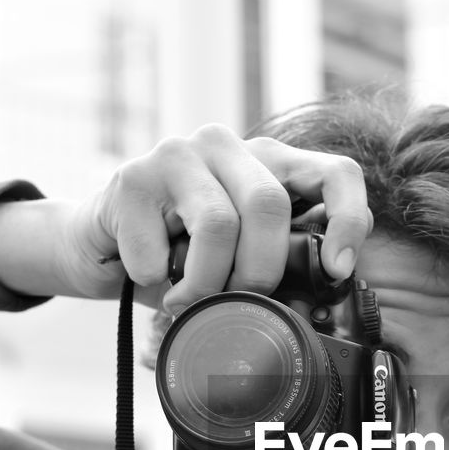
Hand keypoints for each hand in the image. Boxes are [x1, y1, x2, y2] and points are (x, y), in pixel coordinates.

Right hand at [63, 125, 372, 309]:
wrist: (100, 247)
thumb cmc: (180, 256)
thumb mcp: (242, 258)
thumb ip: (284, 260)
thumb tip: (329, 284)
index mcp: (269, 163)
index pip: (336, 173)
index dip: (347, 220)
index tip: (336, 270)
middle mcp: (227, 146)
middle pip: (270, 205)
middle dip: (259, 272)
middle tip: (238, 303)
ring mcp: (178, 153)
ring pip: (218, 225)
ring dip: (204, 283)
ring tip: (187, 301)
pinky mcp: (132, 178)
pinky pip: (159, 247)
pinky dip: (156, 279)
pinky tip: (148, 275)